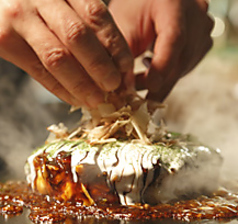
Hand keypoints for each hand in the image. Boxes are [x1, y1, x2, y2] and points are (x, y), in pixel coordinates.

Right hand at [0, 0, 132, 106]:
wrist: (0, 3)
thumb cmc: (39, 8)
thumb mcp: (65, 7)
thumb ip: (87, 29)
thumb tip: (116, 67)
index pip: (97, 16)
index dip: (116, 46)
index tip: (126, 68)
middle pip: (78, 36)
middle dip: (100, 67)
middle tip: (114, 87)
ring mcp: (19, 17)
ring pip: (58, 57)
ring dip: (82, 84)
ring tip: (97, 99)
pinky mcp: (3, 40)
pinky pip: (39, 72)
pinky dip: (61, 90)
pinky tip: (75, 99)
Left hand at [109, 0, 213, 101]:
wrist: (152, 0)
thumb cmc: (134, 7)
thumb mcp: (123, 26)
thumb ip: (122, 55)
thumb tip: (124, 89)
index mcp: (174, 4)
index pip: (174, 39)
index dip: (162, 67)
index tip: (150, 87)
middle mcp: (196, 15)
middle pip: (181, 58)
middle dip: (158, 82)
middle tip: (138, 99)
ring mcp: (203, 29)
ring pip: (184, 66)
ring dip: (162, 80)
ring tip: (139, 80)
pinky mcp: (202, 40)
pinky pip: (186, 65)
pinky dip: (168, 73)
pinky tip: (152, 71)